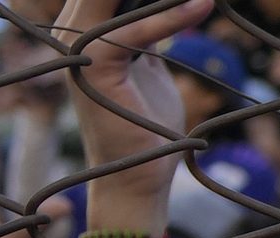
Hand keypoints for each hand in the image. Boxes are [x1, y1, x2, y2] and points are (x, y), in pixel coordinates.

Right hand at [53, 0, 211, 214]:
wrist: (136, 178)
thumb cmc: (146, 127)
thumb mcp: (149, 66)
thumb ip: (149, 30)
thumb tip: (175, 4)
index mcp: (87, 25)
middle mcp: (76, 30)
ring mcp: (80, 47)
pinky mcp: (96, 67)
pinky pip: (136, 30)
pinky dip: (172, 17)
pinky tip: (203, 5)